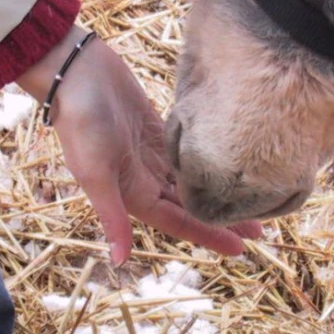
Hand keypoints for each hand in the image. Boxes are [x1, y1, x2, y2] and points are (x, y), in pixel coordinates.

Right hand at [17, 25, 261, 264]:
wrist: (75, 72)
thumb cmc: (82, 122)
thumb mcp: (96, 173)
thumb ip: (111, 216)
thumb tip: (119, 261)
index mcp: (132, 194)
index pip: (178, 223)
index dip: (208, 236)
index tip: (241, 249)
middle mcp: (143, 179)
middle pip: (189, 206)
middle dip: (220, 219)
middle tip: (258, 229)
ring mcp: (150, 155)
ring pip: (191, 182)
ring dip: (216, 192)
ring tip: (248, 200)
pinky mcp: (157, 131)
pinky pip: (185, 156)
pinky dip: (206, 164)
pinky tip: (226, 164)